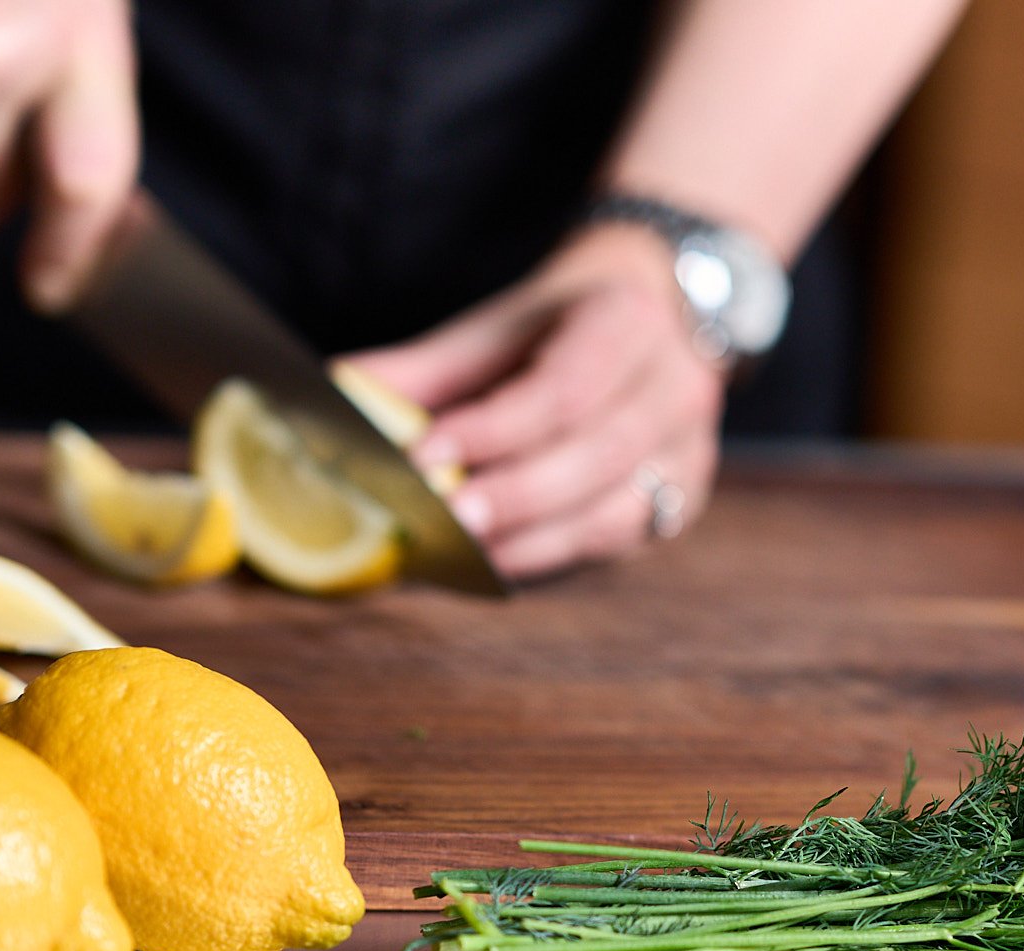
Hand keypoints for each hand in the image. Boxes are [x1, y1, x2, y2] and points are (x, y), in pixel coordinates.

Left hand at [338, 223, 727, 581]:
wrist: (661, 313)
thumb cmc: (563, 323)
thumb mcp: (500, 327)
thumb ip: (425, 369)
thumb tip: (334, 395)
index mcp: (629, 321)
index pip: (563, 388)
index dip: (492, 429)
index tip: (424, 457)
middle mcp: (676, 389)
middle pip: (598, 456)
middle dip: (516, 496)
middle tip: (447, 522)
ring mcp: (689, 451)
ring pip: (618, 512)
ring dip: (536, 540)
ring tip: (465, 555)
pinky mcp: (681, 500)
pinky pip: (620, 541)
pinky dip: (556, 555)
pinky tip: (499, 563)